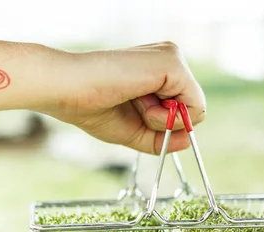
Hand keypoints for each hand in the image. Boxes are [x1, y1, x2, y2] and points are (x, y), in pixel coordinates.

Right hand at [36, 42, 206, 154]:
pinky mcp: (173, 61)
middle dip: (163, 122)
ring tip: (133, 100)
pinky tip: (140, 99)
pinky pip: (193, 106)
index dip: (165, 125)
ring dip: (161, 119)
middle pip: (192, 110)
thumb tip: (188, 141)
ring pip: (194, 109)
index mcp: (159, 71)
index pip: (184, 108)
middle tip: (133, 106)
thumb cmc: (93, 107)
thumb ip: (162, 137)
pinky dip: (166, 116)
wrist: (69, 90)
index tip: (137, 115)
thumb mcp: (134, 130)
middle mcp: (169, 60)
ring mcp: (172, 57)